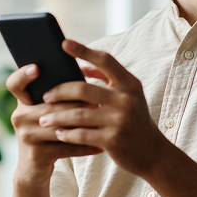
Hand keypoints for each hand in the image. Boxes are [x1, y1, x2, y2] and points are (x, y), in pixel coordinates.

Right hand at [6, 64, 102, 183]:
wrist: (35, 168)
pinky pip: (64, 147)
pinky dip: (84, 147)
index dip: (22, 75)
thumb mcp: (51, 112)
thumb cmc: (51, 131)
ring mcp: (25, 136)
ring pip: (58, 126)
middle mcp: (19, 116)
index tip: (37, 68)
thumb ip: (61, 95)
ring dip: (81, 125)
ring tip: (101, 122)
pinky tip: (100, 146)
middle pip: (49, 107)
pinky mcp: (35, 154)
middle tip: (96, 104)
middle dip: (74, 105)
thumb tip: (88, 70)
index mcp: (24, 101)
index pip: (15, 83)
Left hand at [37, 39, 167, 177]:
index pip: (106, 61)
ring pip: (78, 114)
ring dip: (57, 117)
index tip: (64, 43)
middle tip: (45, 96)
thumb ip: (109, 80)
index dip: (84, 51)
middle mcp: (127, 100)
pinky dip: (66, 134)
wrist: (153, 153)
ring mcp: (120, 120)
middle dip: (60, 92)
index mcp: (131, 84)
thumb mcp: (129, 96)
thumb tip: (82, 66)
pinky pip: (81, 135)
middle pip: (83, 89)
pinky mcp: (113, 140)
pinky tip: (58, 134)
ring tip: (43, 120)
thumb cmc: (135, 121)